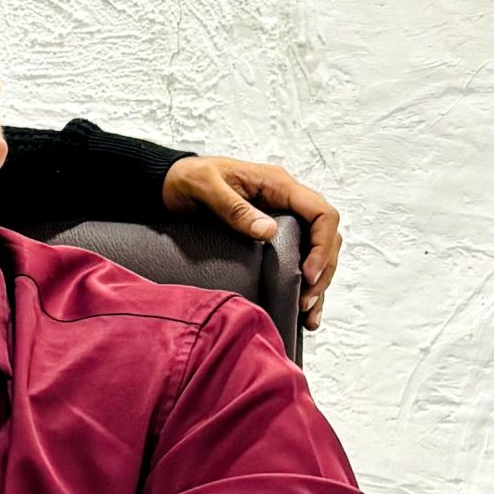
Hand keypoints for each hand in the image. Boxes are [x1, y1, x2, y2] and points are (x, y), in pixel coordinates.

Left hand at [161, 157, 341, 331]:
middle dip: (322, 270)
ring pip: (316, 250)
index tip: (308, 275)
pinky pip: (296, 257)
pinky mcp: (269, 235)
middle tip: (306, 302)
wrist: (168, 182)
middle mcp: (285, 201)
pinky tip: (300, 308)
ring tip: (308, 315)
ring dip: (317, 282)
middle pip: (326, 236)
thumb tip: (268, 231)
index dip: (322, 246)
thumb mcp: (205, 187)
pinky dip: (302, 283)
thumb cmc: (186, 179)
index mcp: (278, 185)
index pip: (322, 213)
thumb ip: (234, 208)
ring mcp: (280, 218)